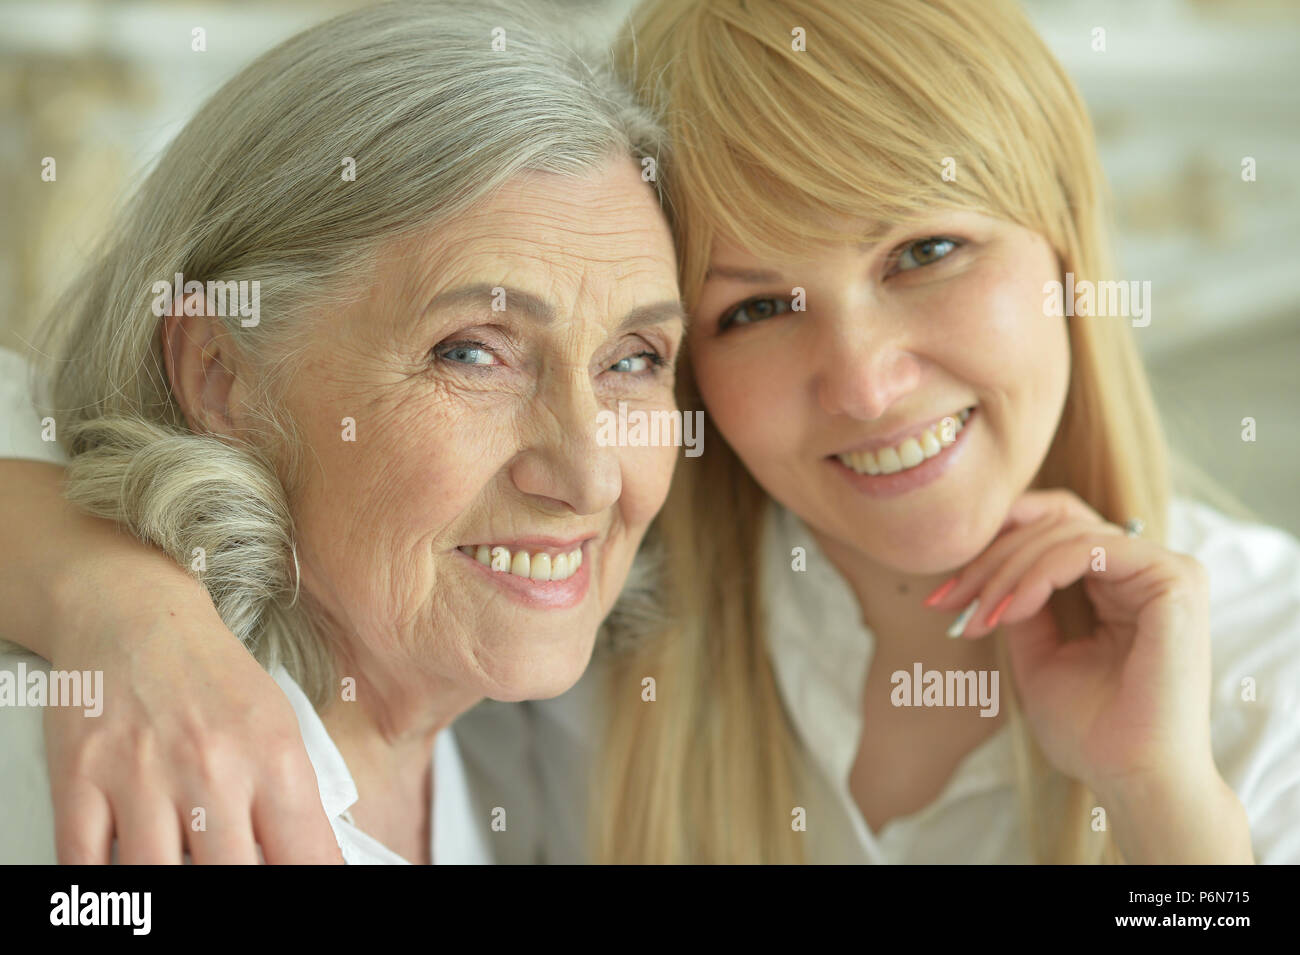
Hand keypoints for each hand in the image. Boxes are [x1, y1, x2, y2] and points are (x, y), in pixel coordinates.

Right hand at [43, 580, 342, 863]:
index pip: (304, 857)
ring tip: (181, 862)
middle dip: (235, 886)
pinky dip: (102, 879)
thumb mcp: (277, 727)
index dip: (306, 885)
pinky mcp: (80, 778)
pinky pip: (85, 865)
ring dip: (170, 883)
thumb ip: (292, 799)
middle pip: (231, 877)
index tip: (300, 895)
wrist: (133, 613)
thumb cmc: (212, 674)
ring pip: (158, 879)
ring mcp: (142, 775)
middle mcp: (211, 768)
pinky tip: (123, 866)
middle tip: (228, 867)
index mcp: (273, 757)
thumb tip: (311, 863)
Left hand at [925, 489, 1216, 797]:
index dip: (994, 550)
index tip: (943, 595)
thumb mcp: (1037, 655)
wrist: (1131, 779)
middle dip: (990, 558)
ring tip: (978, 615)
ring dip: (1006, 571)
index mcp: (1122, 585)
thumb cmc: (1090, 732)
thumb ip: (1020, 604)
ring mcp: (1167, 571)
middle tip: (948, 600)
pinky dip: (1038, 574)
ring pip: (1065, 532)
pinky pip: (1088, 549)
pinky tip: (1009, 610)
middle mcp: (1148, 570)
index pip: (1054, 532)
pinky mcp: (1175, 580)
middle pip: (1055, 523)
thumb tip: (984, 568)